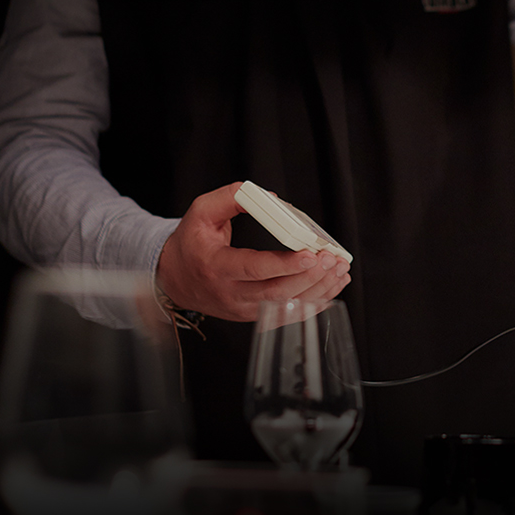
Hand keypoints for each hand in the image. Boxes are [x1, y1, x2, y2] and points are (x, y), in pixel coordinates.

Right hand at [156, 182, 350, 321]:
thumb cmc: (191, 243)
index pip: (254, 270)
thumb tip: (270, 197)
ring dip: (317, 291)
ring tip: (340, 272)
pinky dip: (312, 306)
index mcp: (216, 267)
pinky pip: (285, 317)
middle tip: (333, 260)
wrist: (174, 278)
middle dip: (310, 277)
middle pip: (276, 293)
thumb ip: (231, 198)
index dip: (284, 265)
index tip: (310, 254)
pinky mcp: (252, 316)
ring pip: (285, 307)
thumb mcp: (201, 212)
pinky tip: (331, 290)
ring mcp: (242, 310)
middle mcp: (230, 294)